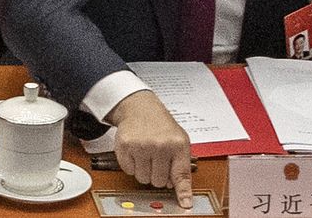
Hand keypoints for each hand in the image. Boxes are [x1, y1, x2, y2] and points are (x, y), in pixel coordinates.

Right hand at [105, 90, 193, 208]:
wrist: (140, 107)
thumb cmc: (161, 126)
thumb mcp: (179, 140)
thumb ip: (180, 165)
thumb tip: (176, 188)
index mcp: (178, 144)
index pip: (181, 175)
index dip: (183, 192)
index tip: (186, 204)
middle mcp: (160, 145)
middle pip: (159, 182)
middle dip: (158, 174)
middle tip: (157, 159)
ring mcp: (141, 146)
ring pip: (143, 179)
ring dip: (144, 171)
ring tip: (146, 153)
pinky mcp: (125, 146)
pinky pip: (128, 171)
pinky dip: (131, 165)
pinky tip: (136, 151)